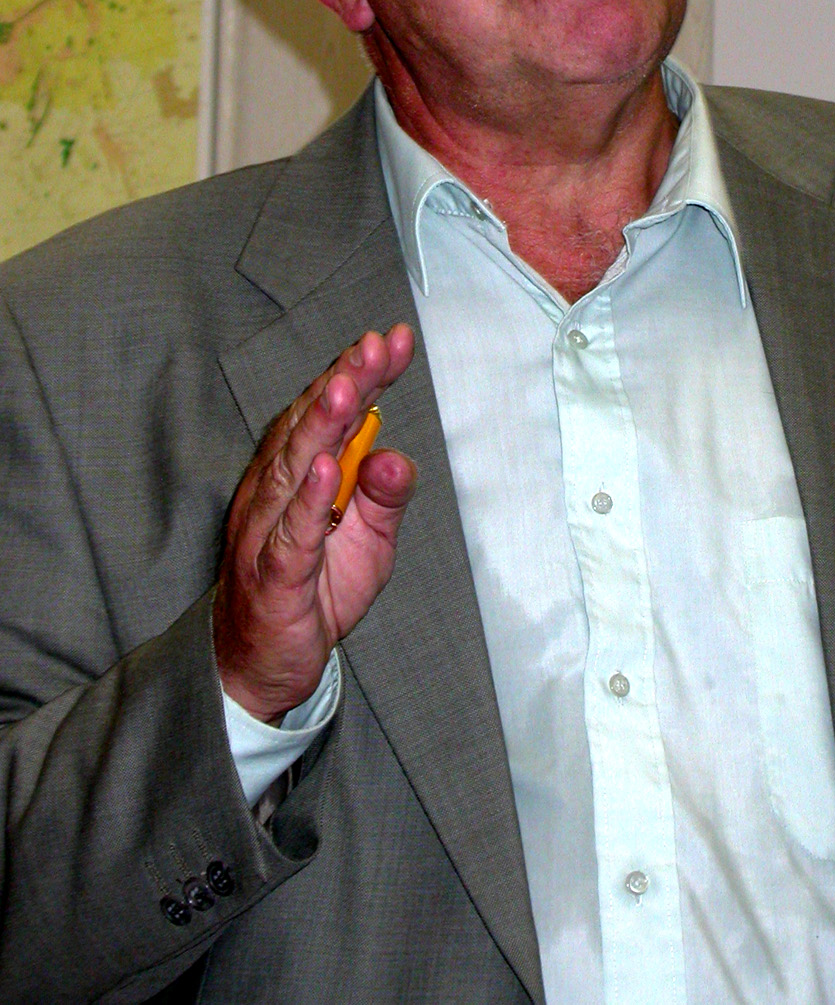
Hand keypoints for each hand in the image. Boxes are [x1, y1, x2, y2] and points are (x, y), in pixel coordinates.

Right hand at [213, 324, 415, 723]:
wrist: (265, 667)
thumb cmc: (313, 591)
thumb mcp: (370, 540)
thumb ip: (384, 495)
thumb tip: (397, 456)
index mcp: (299, 474)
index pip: (332, 414)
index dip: (361, 374)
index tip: (393, 339)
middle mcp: (276, 492)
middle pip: (310, 428)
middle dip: (344, 382)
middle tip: (373, 345)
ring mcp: (268, 532)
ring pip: (294, 469)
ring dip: (322, 425)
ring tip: (348, 386)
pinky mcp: (273, 577)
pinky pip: (291, 535)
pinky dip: (308, 501)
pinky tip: (327, 468)